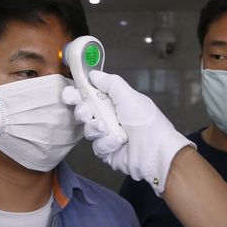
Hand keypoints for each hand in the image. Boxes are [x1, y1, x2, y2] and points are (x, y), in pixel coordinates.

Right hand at [62, 70, 193, 194]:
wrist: (156, 150)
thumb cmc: (147, 121)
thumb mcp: (129, 96)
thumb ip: (110, 83)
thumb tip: (94, 74)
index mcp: (114, 102)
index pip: (90, 95)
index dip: (77, 94)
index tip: (70, 94)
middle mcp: (110, 118)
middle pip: (84, 112)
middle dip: (82, 111)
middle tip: (87, 111)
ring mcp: (108, 135)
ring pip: (88, 130)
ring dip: (95, 128)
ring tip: (106, 128)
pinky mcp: (107, 152)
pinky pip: (96, 146)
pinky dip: (106, 143)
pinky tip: (117, 141)